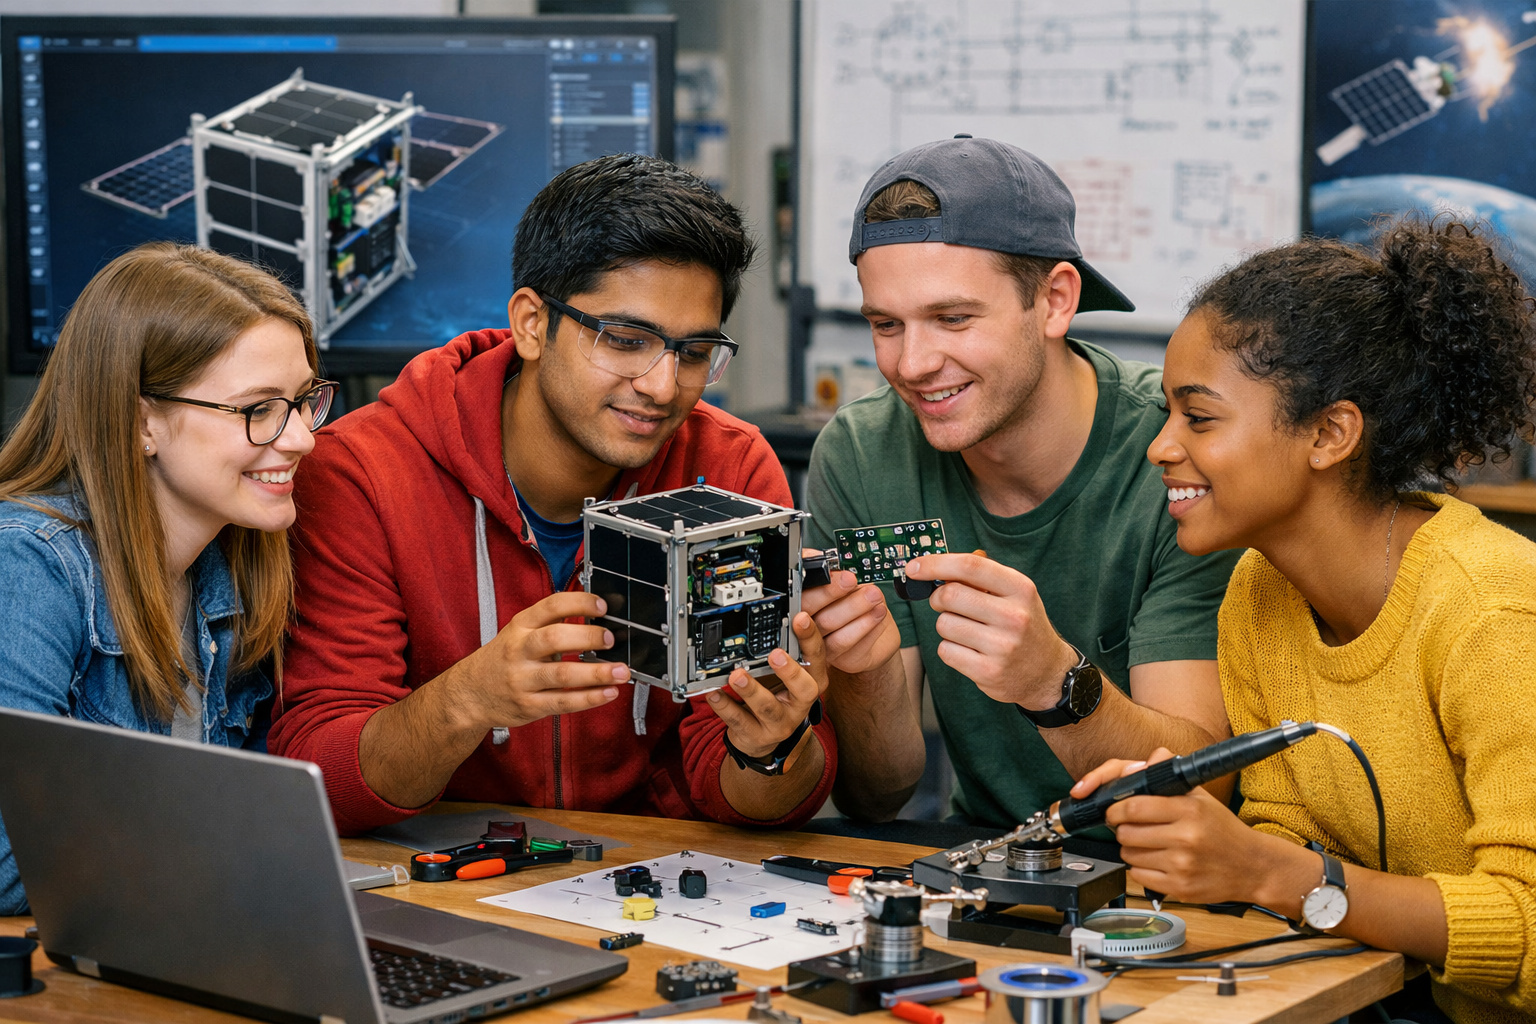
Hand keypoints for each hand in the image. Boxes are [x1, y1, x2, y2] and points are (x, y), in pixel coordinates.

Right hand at [452, 591, 627, 729]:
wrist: (469, 694)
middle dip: (588, 637)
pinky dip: (589, 698)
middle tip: (611, 639)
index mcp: (520, 626)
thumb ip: (551, 624)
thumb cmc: (503, 659)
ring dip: (597, 673)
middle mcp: (519, 650)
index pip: (550, 606)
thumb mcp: (519, 633)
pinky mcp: (529, 706)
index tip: (602, 606)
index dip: (579, 603)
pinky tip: (608, 693)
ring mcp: (522, 680)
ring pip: (562, 675)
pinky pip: (563, 702)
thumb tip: (597, 617)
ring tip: (621, 672)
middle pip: (555, 638)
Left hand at [705, 611, 827, 762]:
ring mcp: (779, 723)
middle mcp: (799, 705)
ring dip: (751, 690)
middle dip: (790, 672)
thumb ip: (783, 650)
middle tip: (775, 654)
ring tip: (736, 676)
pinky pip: (739, 721)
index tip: (800, 617)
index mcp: (810, 683)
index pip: (817, 660)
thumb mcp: (784, 675)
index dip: (811, 639)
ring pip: (768, 708)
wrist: (762, 738)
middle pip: (805, 689)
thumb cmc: (774, 697)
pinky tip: (713, 693)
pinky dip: (725, 706)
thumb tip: (773, 614)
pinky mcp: (756, 736)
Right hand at [800, 555, 900, 674]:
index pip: (797, 596)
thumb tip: (818, 557)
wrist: (879, 636)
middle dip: (831, 594)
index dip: (809, 585)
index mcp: (803, 607)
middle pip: (811, 613)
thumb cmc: (856, 605)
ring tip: (873, 596)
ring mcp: (824, 647)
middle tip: (850, 580)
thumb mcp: (843, 585)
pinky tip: (879, 613)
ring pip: (831, 628)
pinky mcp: (843, 660)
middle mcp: (808, 630)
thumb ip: (829, 574)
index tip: (824, 570)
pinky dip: (867, 626)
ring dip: (854, 609)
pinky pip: (851, 645)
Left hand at [903, 553, 1076, 708]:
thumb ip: (981, 577)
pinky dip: (950, 648)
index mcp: (1020, 589)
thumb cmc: (1023, 626)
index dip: (936, 563)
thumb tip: (935, 565)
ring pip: (944, 624)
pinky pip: (946, 651)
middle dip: (938, 598)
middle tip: (944, 603)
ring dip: (946, 626)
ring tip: (967, 631)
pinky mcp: (988, 672)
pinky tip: (969, 650)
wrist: (1047, 672)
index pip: (970, 566)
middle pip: (950, 595)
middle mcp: (1014, 616)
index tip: (914, 567)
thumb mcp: (1015, 594)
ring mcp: (1002, 646)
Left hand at [1085, 748, 1268, 904]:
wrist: (1253, 866)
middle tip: (1130, 827)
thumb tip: (1143, 764)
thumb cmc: (1223, 829)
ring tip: (1147, 844)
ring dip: (1131, 849)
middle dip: (1122, 829)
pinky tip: (1156, 861)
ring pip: (1129, 855)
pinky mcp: (1180, 888)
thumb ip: (1168, 777)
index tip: (1115, 810)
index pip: (1134, 807)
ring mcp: (1182, 865)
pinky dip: (1140, 869)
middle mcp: (1186, 838)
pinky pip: (1139, 877)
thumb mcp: (1200, 796)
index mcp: (1189, 810)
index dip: (1116, 808)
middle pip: (1127, 833)